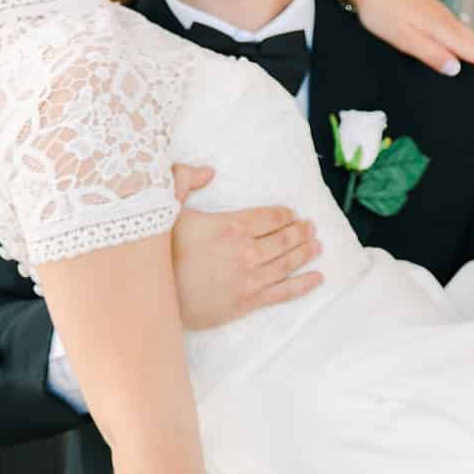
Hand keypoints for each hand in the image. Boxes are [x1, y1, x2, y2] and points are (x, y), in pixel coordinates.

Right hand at [170, 164, 323, 330]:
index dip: (286, 214)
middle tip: (310, 228)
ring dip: (306, 252)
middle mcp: (248, 251)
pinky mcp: (249, 301)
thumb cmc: (159, 253)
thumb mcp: (165, 207)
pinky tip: (318, 278)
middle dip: (301, 232)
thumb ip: (184, 179)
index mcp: (232, 225)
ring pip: (289, 262)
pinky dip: (304, 284)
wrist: (154, 298)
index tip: (292, 214)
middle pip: (285, 238)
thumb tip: (209, 171)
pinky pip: (285, 292)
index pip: (271, 216)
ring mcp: (252, 278)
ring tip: (317, 246)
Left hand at [297, 0, 473, 95]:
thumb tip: (457, 70)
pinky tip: (455, 55)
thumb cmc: (380, 9)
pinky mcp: (431, 10)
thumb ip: (431, 54)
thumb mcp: (403, 38)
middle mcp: (448, 19)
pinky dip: (465, 46)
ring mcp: (440, 13)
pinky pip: (458, 30)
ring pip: (470, 36)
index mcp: (444, 29)